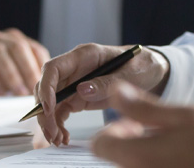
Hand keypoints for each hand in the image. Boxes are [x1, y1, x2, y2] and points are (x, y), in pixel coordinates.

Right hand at [0, 28, 48, 94]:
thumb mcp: (6, 71)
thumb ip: (23, 75)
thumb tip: (45, 92)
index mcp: (11, 40)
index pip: (33, 48)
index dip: (42, 65)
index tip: (48, 83)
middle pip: (18, 47)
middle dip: (29, 68)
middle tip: (35, 88)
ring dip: (11, 73)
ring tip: (18, 92)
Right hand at [35, 43, 169, 145]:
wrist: (149, 70)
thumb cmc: (141, 64)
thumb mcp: (130, 73)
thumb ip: (107, 81)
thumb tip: (80, 90)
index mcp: (85, 55)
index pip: (54, 68)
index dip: (46, 87)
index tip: (49, 108)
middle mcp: (74, 69)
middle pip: (46, 87)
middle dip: (44, 111)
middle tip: (51, 132)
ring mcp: (74, 83)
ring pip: (50, 102)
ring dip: (49, 121)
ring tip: (57, 139)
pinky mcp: (77, 98)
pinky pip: (60, 111)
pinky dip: (58, 125)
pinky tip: (63, 137)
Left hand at [91, 81, 193, 167]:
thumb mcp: (183, 116)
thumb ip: (144, 106)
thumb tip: (115, 91)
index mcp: (138, 156)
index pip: (99, 144)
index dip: (111, 128)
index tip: (132, 122)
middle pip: (114, 156)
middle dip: (127, 140)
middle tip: (154, 129)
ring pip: (130, 164)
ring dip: (141, 151)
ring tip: (169, 142)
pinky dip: (153, 162)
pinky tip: (176, 156)